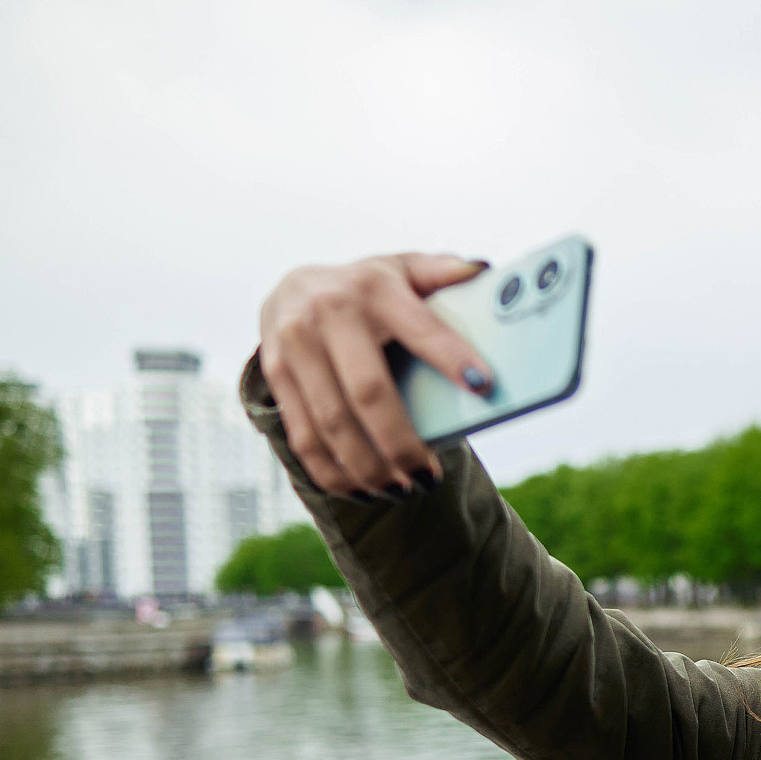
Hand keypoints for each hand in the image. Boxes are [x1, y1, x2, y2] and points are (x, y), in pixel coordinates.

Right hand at [257, 252, 494, 498]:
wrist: (292, 287)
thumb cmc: (365, 289)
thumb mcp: (402, 270)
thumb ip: (440, 272)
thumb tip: (479, 271)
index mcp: (373, 287)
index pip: (421, 328)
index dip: (452, 357)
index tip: (485, 386)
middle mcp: (327, 313)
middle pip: (369, 393)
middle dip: (401, 444)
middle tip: (428, 478)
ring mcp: (295, 345)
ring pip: (333, 423)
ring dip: (368, 467)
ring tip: (400, 489)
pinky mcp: (275, 375)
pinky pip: (303, 435)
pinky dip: (332, 472)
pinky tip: (361, 489)